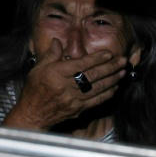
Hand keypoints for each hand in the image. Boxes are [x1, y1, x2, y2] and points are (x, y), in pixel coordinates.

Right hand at [3, 39, 126, 130]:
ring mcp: (73, 99)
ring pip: (97, 88)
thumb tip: (58, 42)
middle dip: (110, 68)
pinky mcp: (78, 109)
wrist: (32, 114)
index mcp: (56, 74)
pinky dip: (107, 94)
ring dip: (112, 80)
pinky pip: (96, 101)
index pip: (81, 64)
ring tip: (122, 72)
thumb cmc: (34, 90)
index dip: (97, 59)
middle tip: (122, 61)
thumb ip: (51, 55)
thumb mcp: (37, 69)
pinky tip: (114, 88)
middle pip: (93, 76)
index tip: (109, 54)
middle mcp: (66, 87)